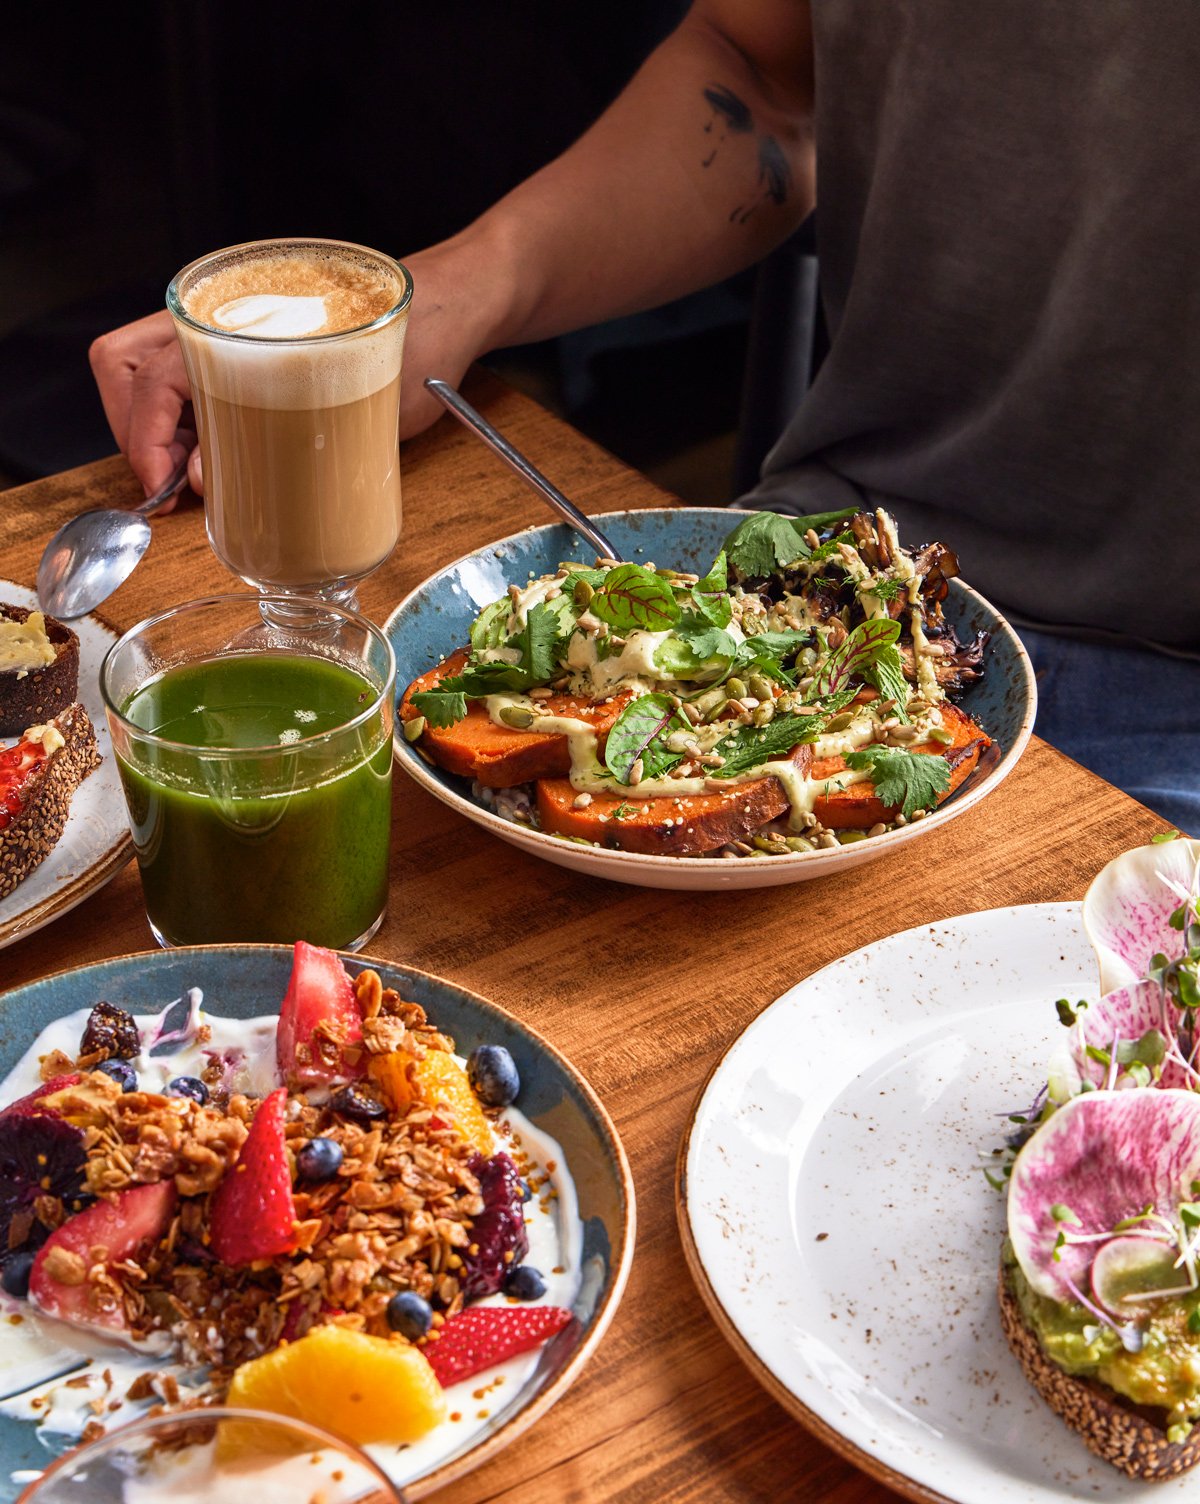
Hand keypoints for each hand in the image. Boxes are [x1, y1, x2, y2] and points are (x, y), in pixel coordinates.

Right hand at [88, 244, 498, 496]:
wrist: (457, 311)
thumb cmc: (422, 346)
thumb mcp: (365, 404)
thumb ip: (283, 441)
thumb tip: (204, 478)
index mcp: (243, 312)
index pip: (148, 372)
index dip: (144, 436)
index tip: (162, 486)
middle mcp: (225, 313)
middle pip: (125, 364)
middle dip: (134, 429)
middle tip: (167, 486)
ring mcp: (233, 330)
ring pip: (149, 373)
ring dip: (157, 429)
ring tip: (194, 480)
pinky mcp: (251, 353)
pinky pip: (191, 383)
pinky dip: (187, 425)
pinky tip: (218, 464)